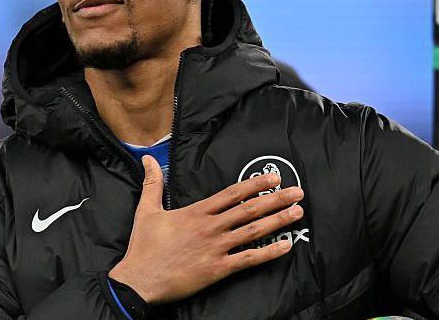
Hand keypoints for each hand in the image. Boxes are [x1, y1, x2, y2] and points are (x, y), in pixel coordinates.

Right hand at [108, 154, 304, 305]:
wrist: (140, 279)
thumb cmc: (144, 246)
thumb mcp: (146, 210)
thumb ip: (152, 183)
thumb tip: (149, 158)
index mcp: (197, 212)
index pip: (232, 194)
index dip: (255, 185)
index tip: (274, 178)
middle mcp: (211, 227)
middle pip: (249, 209)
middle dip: (276, 199)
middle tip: (298, 192)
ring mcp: (216, 248)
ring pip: (253, 231)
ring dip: (278, 221)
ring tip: (297, 213)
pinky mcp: (218, 269)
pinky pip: (248, 259)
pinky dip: (269, 253)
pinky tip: (285, 246)